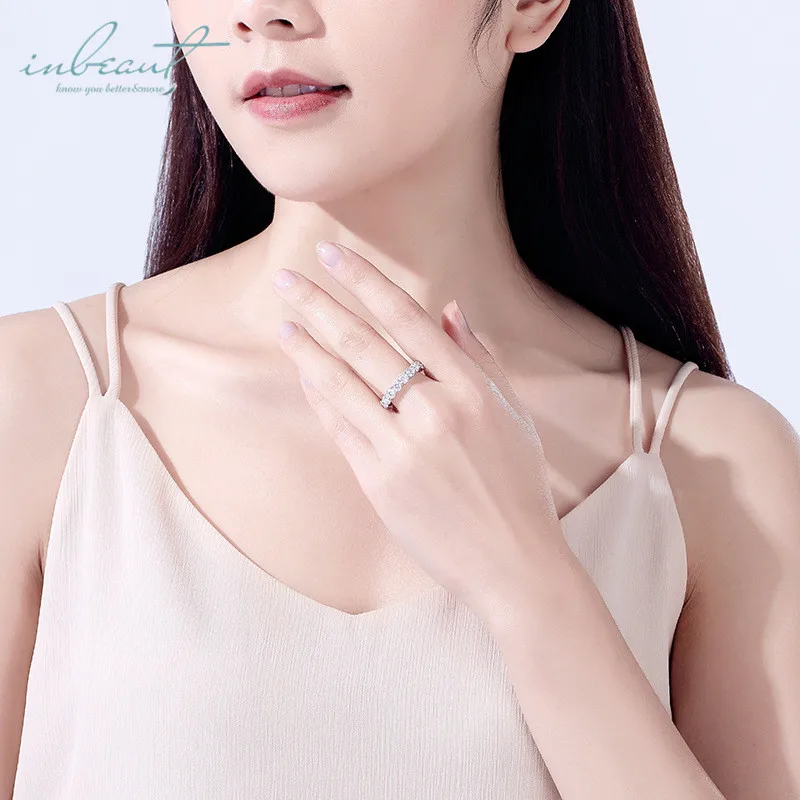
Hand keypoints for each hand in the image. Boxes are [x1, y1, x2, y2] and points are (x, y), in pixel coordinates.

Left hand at [270, 241, 579, 617]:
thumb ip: (478, 357)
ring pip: (341, 383)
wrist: (511, 561)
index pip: (406, 319)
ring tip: (284, 322)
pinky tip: (303, 373)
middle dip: (319, 305)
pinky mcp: (379, 481)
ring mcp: (402, 448)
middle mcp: (435, 411)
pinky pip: (339, 427)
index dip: (365, 281)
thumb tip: (448, 308)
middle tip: (286, 278)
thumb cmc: (518, 485)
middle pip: (364, 344)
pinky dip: (319, 396)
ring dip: (307, 348)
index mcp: (472, 388)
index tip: (332, 254)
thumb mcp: (512, 414)